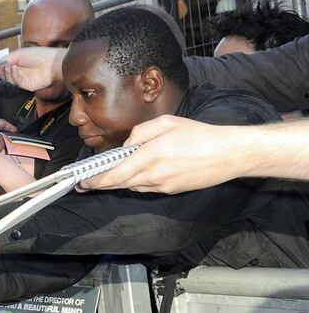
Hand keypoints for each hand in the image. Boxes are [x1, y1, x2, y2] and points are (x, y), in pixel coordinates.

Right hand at [0, 47, 65, 91]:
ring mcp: (22, 79)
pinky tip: (14, 69)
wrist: (53, 62)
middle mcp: (18, 72)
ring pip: (8, 78)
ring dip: (5, 72)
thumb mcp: (19, 54)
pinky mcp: (27, 85)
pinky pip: (16, 81)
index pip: (0, 68)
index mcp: (15, 63)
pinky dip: (13, 75)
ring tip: (5, 66)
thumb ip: (6, 60)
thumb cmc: (39, 55)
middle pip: (2, 75)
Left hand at [78, 115, 236, 193]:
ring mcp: (162, 185)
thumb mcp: (167, 123)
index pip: (115, 174)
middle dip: (100, 184)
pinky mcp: (171, 189)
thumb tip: (126, 145)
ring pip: (132, 186)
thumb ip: (140, 132)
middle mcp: (154, 174)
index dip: (96, 180)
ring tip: (110, 175)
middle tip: (85, 184)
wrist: (229, 154)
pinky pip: (146, 188)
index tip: (83, 181)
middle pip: (119, 184)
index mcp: (150, 155)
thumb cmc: (199, 135)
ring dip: (120, 182)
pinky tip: (137, 173)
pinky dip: (137, 182)